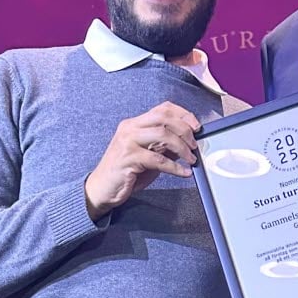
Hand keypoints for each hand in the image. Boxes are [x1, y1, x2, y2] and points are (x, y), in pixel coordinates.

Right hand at [84, 102, 200, 220]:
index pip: (163, 108)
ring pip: (162, 135)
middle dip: (185, 130)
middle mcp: (130, 128)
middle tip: (195, 145)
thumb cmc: (126, 171)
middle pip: (164, 117)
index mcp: (134, 123)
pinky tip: (183, 172)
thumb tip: (188, 141)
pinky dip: (175, 167)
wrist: (101, 189)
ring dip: (182, 148)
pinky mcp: (128, 159)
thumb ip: (164, 145)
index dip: (183, 114)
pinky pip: (158, 160)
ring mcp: (127, 142)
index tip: (197, 126)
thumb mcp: (148, 154)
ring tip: (191, 159)